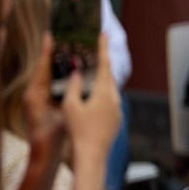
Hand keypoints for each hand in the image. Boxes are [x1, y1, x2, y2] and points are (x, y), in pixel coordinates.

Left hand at [23, 34, 66, 167]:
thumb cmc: (52, 135)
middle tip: (63, 39)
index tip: (50, 35)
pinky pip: (51, 84)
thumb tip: (75, 73)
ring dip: (57, 64)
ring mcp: (38, 99)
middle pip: (45, 68)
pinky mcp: (43, 104)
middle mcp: (34, 94)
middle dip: (53, 54)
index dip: (47, 51)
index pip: (42, 67)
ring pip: (48, 76)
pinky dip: (59, 76)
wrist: (45, 155)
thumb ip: (68, 93)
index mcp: (36, 93)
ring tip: (69, 51)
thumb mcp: (62, 112)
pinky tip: (71, 72)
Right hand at [62, 34, 121, 166]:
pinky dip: (102, 95)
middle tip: (97, 51)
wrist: (92, 155)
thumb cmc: (79, 131)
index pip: (104, 64)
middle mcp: (115, 98)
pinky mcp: (117, 119)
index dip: (103, 48)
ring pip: (110, 89)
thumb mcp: (70, 106)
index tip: (104, 33)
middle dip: (102, 64)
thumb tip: (77, 72)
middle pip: (108, 76)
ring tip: (92, 73)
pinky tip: (94, 98)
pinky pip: (110, 101)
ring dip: (102, 81)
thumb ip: (73, 86)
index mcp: (104, 92)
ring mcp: (118, 109)